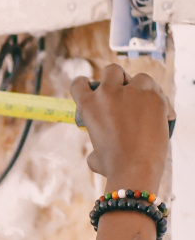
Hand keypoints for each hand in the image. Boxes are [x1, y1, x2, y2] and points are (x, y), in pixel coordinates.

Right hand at [71, 64, 171, 192]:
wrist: (135, 170)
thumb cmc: (113, 167)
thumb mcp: (95, 155)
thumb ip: (96, 143)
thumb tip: (98, 149)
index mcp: (89, 106)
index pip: (79, 83)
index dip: (85, 85)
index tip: (93, 90)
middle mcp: (108, 93)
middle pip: (112, 70)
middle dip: (117, 79)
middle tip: (123, 94)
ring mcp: (133, 92)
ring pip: (140, 77)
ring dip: (142, 88)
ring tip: (145, 106)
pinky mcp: (155, 96)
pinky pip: (158, 92)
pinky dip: (160, 102)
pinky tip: (160, 117)